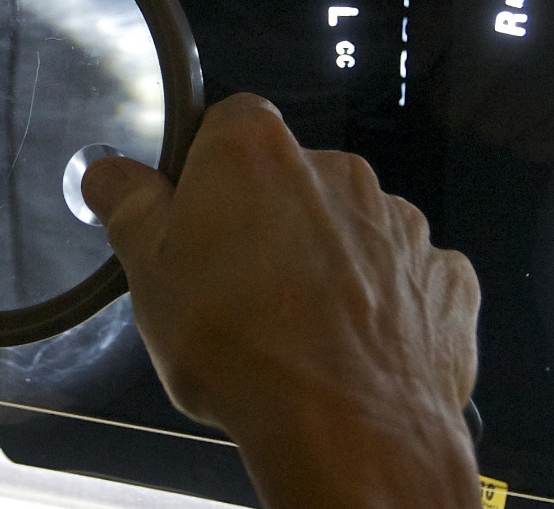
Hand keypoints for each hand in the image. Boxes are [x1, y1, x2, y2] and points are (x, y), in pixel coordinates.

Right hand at [82, 93, 480, 508]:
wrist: (347, 426)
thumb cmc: (241, 346)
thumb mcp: (149, 274)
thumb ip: (132, 207)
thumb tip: (110, 172)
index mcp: (258, 152)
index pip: (228, 127)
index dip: (207, 174)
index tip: (194, 222)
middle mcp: (338, 169)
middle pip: (294, 181)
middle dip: (271, 223)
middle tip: (240, 292)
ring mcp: (400, 221)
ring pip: (353, 231)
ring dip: (331, 265)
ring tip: (300, 332)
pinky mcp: (443, 274)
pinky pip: (407, 278)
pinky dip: (386, 305)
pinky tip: (357, 348)